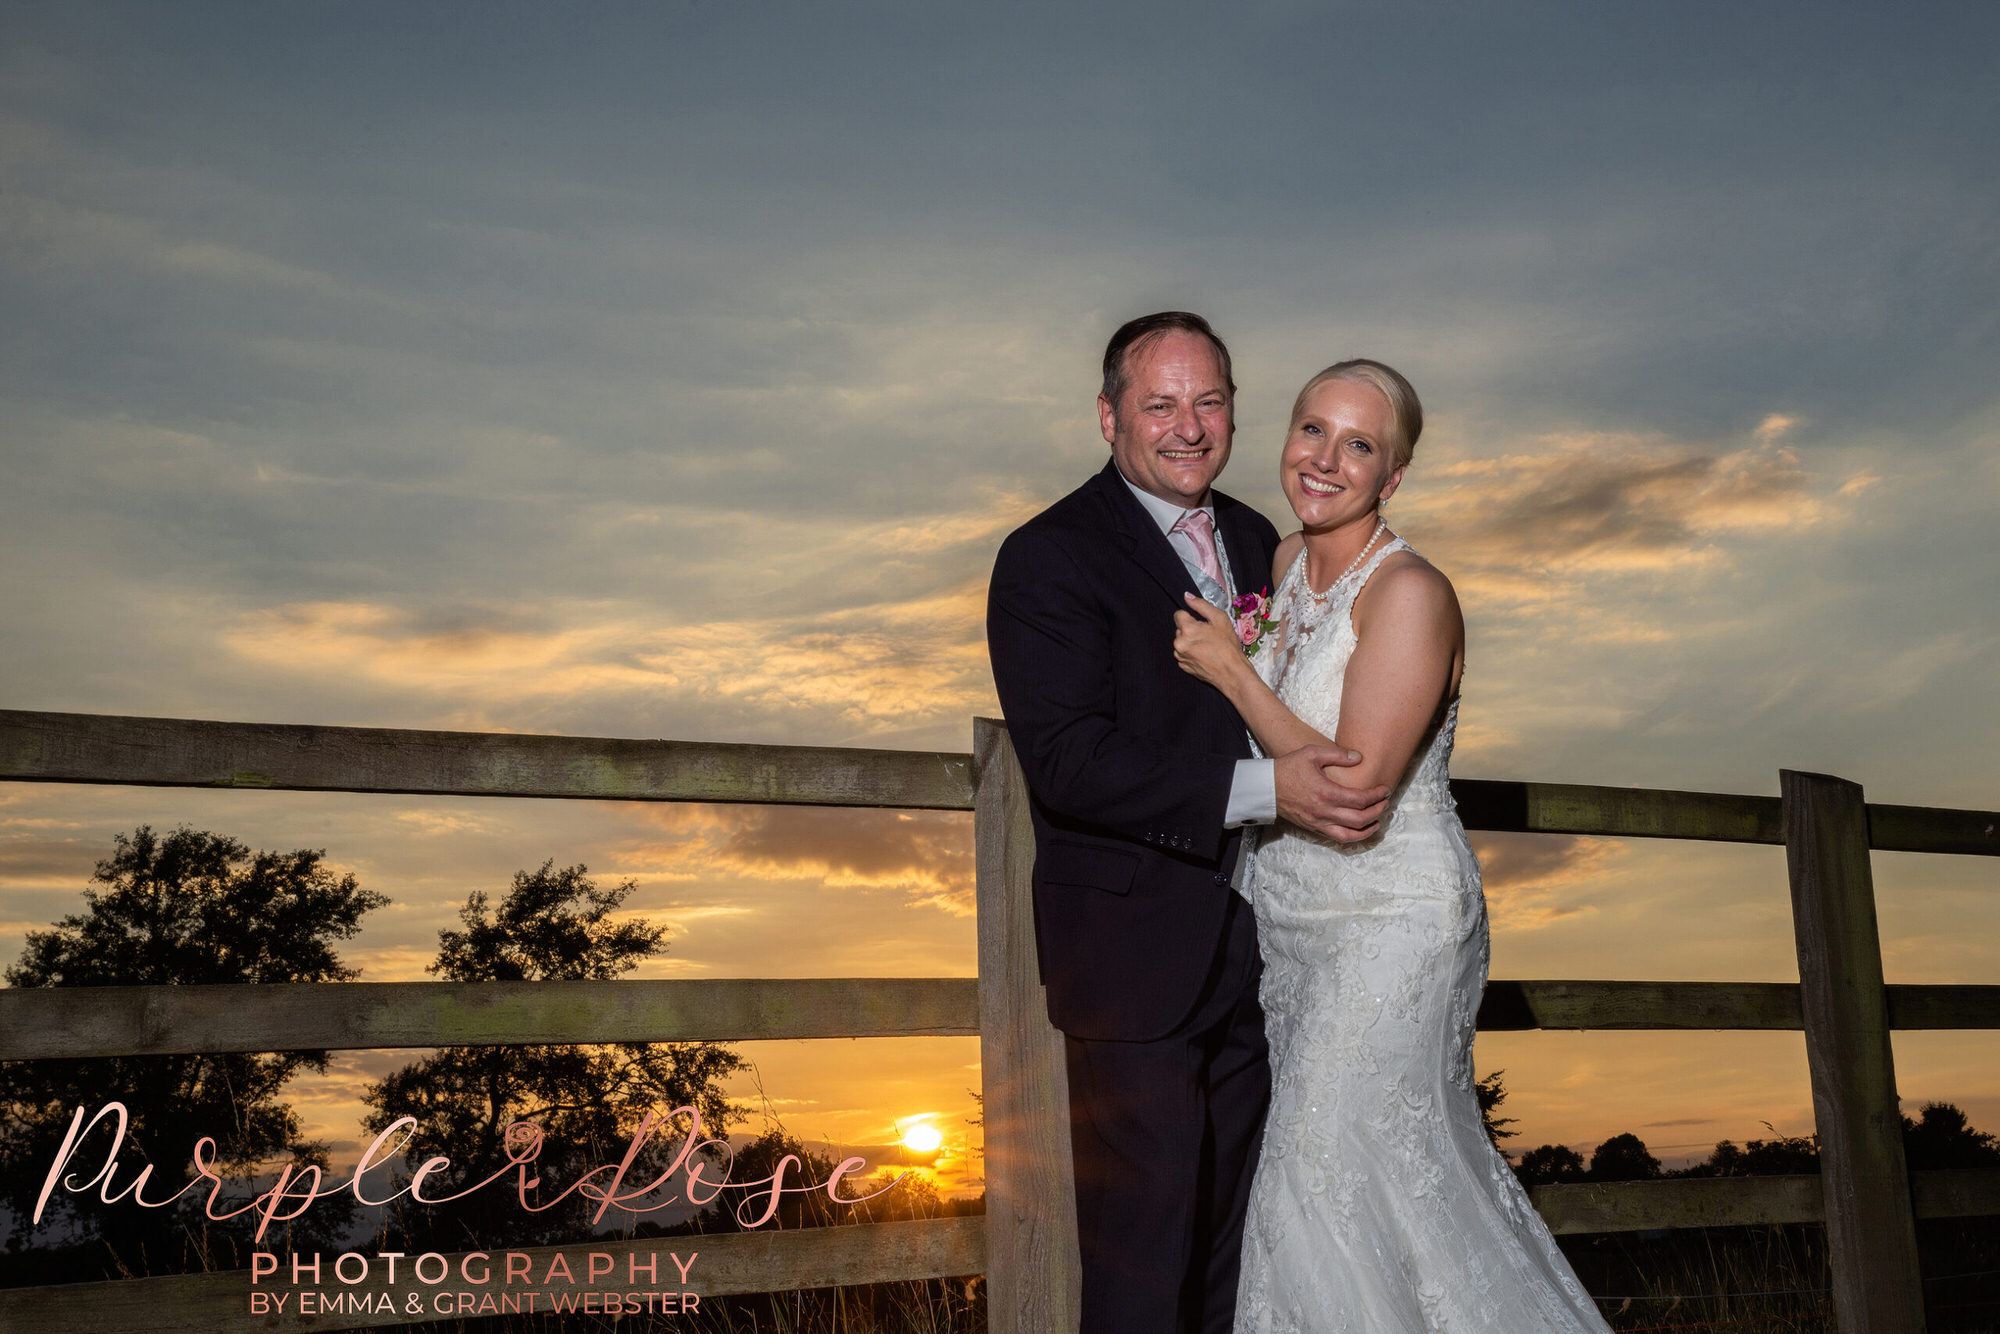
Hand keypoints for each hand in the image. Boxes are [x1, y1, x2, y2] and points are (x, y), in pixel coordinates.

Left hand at [1174, 594, 1248, 688]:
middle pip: (1180, 628)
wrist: (1231, 673)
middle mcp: (1179, 643)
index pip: (1178, 614)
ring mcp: (1180, 656)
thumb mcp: (1220, 619)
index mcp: (1187, 630)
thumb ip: (1201, 605)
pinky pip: (1183, 653)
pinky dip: (1191, 652)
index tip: (1201, 623)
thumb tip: (1187, 596)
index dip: (1191, 616)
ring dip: (1190, 641)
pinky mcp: (1183, 666)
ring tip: (1207, 646)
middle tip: (1208, 635)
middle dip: (1191, 629)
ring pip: (1181, 641)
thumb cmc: (1228, 646)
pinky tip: (1205, 655)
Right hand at [1273, 745, 1390, 842]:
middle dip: (1377, 811)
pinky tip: (1359, 829)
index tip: (1385, 789)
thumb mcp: (1311, 753)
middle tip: (1386, 803)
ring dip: (1368, 829)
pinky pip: (1337, 838)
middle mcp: (1324, 811)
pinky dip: (1352, 836)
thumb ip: (1337, 755)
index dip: (1377, 795)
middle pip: (1360, 818)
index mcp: (1326, 792)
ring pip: (1350, 834)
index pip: (1360, 799)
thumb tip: (1358, 757)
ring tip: (1378, 821)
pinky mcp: (1313, 828)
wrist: (1265, 788)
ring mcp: (1318, 823)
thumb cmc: (1287, 768)